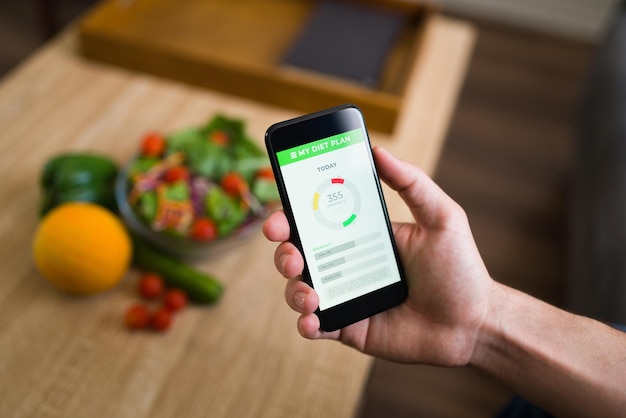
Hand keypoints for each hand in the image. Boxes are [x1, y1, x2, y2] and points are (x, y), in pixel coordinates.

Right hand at [263, 147, 493, 365]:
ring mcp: (346, 295)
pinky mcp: (349, 327)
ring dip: (293, 289)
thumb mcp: (442, 217)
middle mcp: (348, 263)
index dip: (291, 215)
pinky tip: (314, 319)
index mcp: (362, 234)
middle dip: (283, 251)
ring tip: (309, 292)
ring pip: (300, 288)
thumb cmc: (460, 269)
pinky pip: (315, 325)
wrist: (474, 323)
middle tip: (291, 252)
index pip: (317, 219)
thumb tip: (378, 149)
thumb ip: (411, 182)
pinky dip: (306, 323)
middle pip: (299, 252)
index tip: (280, 214)